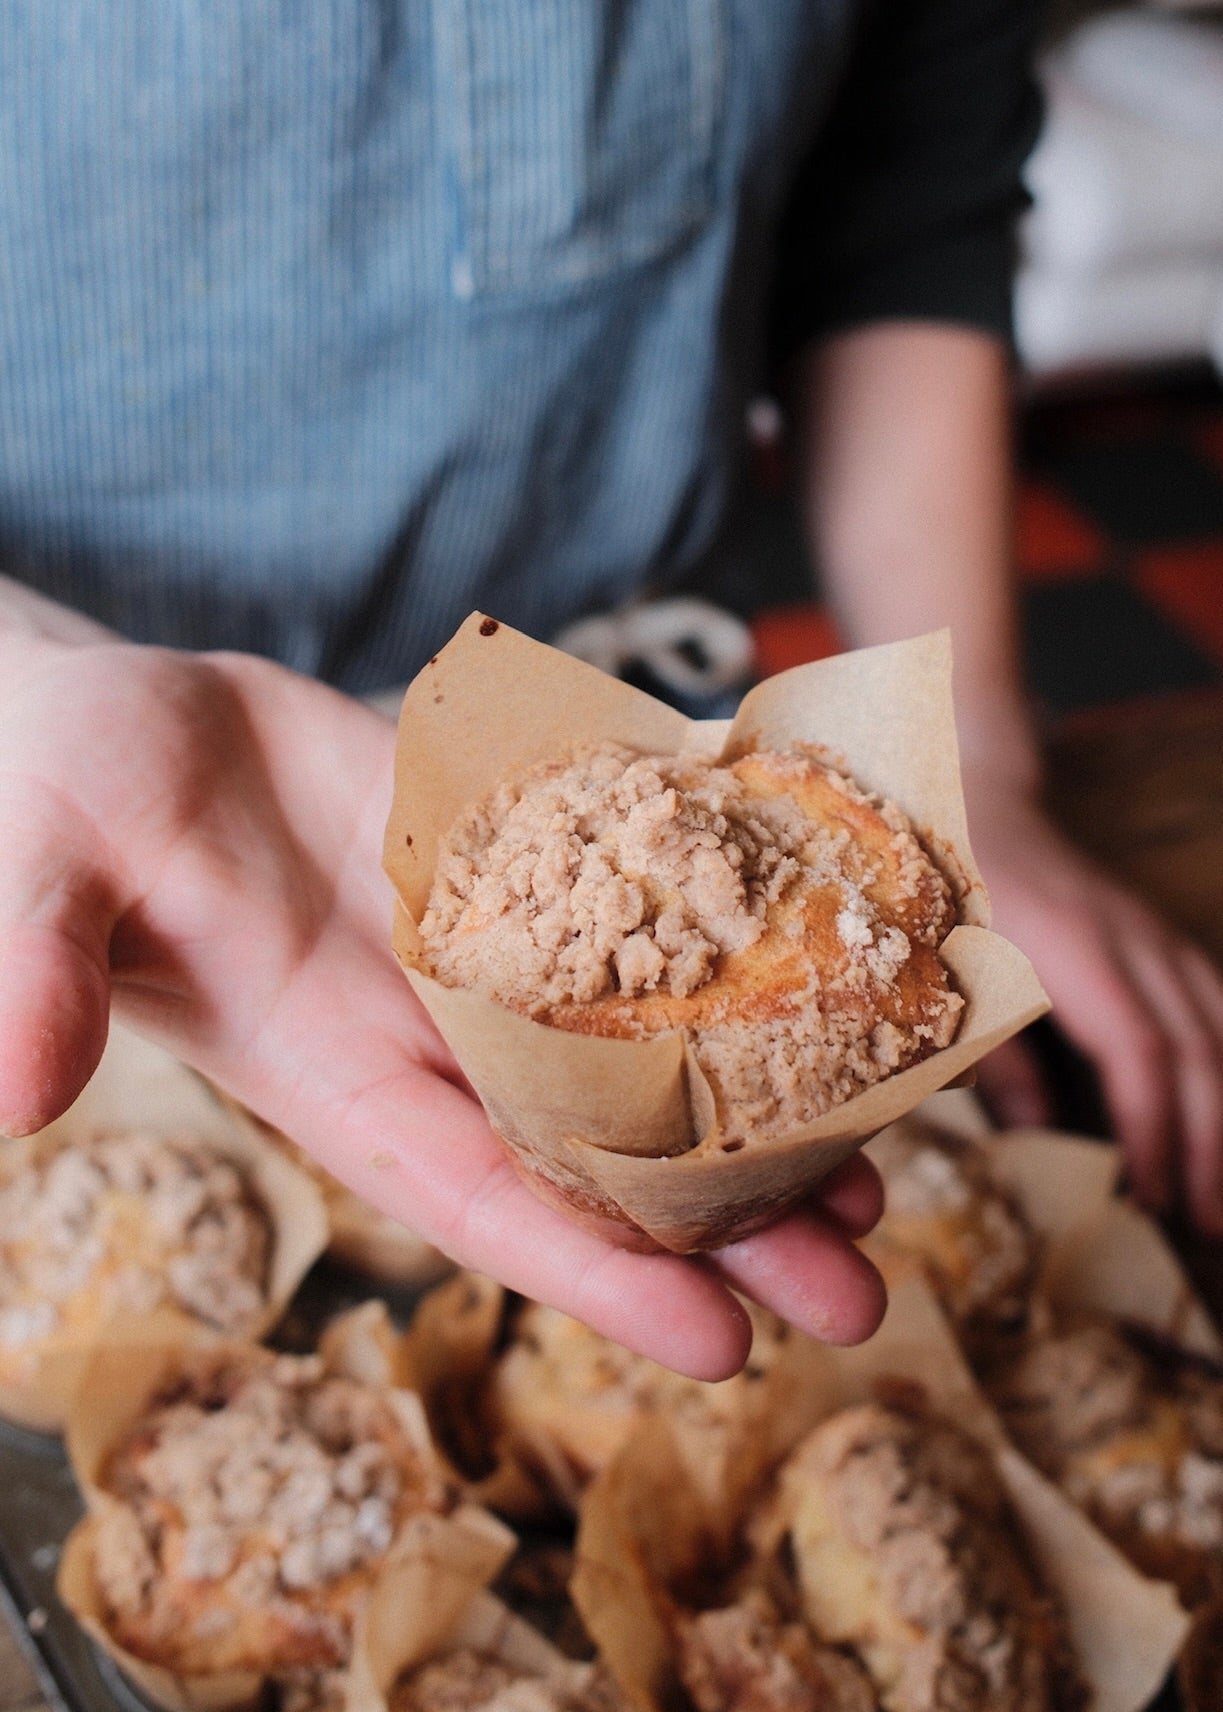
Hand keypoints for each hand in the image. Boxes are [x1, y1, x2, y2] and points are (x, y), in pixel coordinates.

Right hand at [0, 621, 884, 1375]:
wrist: (124, 723)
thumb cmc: (61, 798)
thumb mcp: (42, 876)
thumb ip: (39, 973)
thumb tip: (15, 1096)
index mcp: (327, 1070)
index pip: (472, 1195)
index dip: (590, 1272)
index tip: (718, 1344)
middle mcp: (425, 1030)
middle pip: (593, 1145)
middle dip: (720, 1225)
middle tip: (859, 1293)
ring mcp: (480, 946)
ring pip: (637, 1042)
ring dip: (752, 1106)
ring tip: (882, 1167)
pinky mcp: (513, 854)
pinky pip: (633, 903)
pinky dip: (725, 946)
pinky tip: (819, 975)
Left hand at [965, 771, 1222, 1230]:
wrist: (982, 802)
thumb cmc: (952, 889)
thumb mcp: (946, 965)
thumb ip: (988, 1043)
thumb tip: (1035, 1128)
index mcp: (1074, 944)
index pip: (1138, 1047)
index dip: (1152, 1125)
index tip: (1149, 1195)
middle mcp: (1136, 939)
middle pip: (1198, 1048)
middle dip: (1211, 1144)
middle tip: (1208, 1227)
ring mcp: (1160, 939)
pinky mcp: (1167, 947)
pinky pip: (1221, 1011)